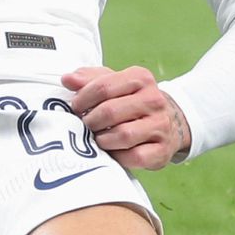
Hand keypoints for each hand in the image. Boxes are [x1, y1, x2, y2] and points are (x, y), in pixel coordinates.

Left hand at [62, 65, 190, 169]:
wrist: (168, 123)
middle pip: (110, 111)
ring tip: (97, 138)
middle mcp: (154, 99)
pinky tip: (112, 151)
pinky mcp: (163, 150)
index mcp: (140, 78)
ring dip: (102, 140)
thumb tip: (67, 79)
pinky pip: (135, 157)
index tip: (75, 107)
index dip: (83, 99)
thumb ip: (89, 79)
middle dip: (90, 121)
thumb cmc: (130, 101)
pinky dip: (118, 157)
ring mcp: (161, 125)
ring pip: (123, 135)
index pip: (103, 86)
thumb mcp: (113, 83)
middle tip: (84, 126)